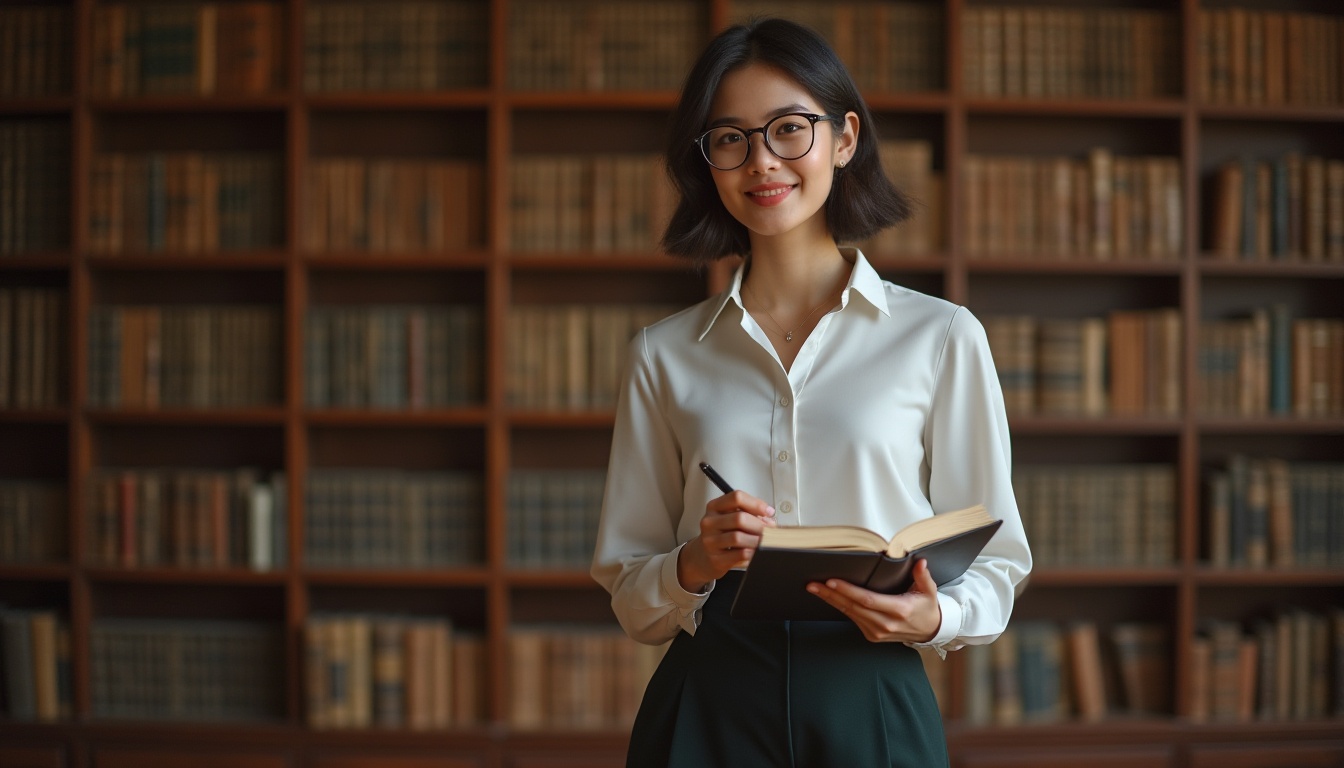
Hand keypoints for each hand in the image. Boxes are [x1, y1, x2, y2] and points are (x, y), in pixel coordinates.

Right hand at [677, 490, 775, 590]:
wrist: (703, 557)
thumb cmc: (721, 535)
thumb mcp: (730, 518)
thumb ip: (749, 514)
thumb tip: (769, 520)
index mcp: (714, 507)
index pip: (736, 497)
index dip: (756, 504)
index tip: (769, 512)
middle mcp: (709, 522)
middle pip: (739, 518)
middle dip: (760, 525)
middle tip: (771, 531)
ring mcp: (710, 541)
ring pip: (739, 537)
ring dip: (757, 540)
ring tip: (765, 542)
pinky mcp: (715, 559)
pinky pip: (739, 555)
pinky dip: (752, 553)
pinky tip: (756, 552)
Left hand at [805, 559, 941, 643]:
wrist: (929, 631)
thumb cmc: (927, 608)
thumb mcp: (929, 591)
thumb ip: (923, 576)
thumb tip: (919, 562)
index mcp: (899, 610)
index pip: (868, 600)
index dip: (848, 591)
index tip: (832, 582)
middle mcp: (885, 623)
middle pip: (853, 607)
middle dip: (830, 595)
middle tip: (812, 584)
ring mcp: (877, 631)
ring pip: (849, 614)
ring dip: (831, 601)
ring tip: (814, 588)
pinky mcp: (872, 635)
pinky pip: (853, 619)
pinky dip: (841, 607)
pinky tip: (829, 597)